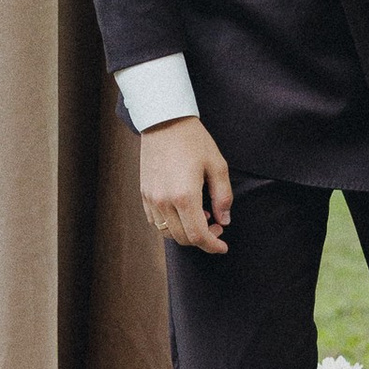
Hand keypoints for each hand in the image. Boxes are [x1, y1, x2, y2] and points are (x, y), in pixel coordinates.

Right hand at [141, 117, 232, 253]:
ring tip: (200, 216)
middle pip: (183, 238)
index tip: (223, 247)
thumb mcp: (217, 165)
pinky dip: (171, 225)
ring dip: (186, 232)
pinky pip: (156, 222)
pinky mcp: (144, 194)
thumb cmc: (193, 140)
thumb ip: (222, 196)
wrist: (164, 121)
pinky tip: (183, 211)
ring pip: (168, 233)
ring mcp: (151, 199)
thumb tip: (224, 220)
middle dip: (203, 239)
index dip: (213, 245)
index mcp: (185, 196)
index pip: (198, 235)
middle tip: (216, 225)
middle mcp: (164, 202)